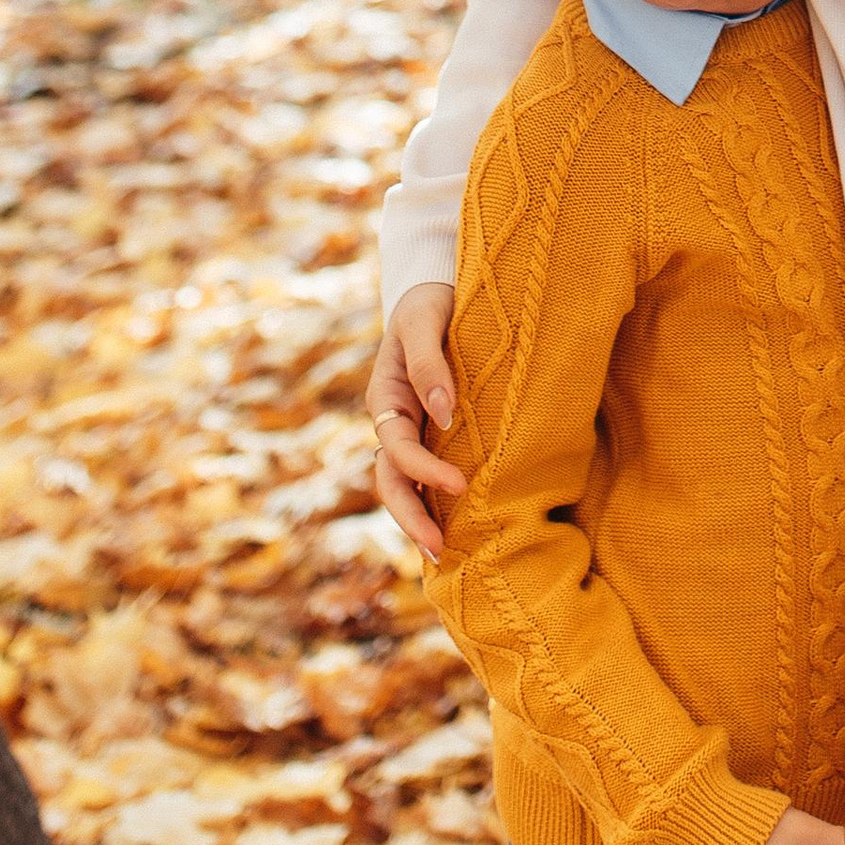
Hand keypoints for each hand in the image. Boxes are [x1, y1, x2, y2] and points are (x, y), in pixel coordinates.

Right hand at [368, 282, 464, 560]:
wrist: (437, 289)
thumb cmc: (430, 302)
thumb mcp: (425, 322)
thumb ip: (429, 365)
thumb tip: (442, 414)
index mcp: (385, 400)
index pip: (398, 449)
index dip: (425, 471)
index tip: (459, 484)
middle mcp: (394, 423)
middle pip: (391, 482)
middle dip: (411, 519)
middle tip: (439, 552)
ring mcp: (411, 430)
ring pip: (405, 485)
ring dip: (420, 520)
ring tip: (445, 555)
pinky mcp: (433, 431)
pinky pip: (427, 473)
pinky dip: (434, 500)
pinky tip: (458, 527)